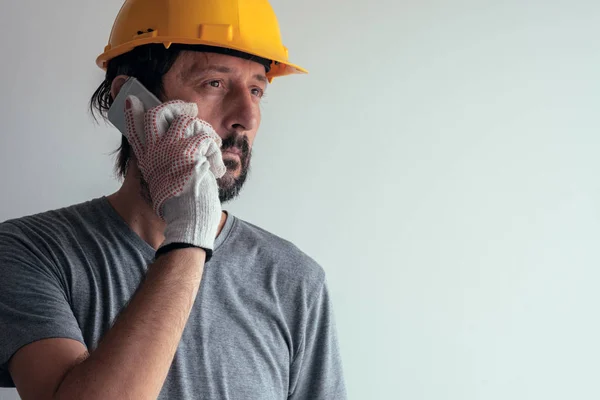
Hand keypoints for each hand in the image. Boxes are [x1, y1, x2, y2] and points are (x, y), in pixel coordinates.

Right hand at [123, 95, 225, 255]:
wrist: (188, 219)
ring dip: (205, 132)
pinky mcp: (190, 153)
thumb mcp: (164, 182)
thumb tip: (178, 146)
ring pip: (188, 122)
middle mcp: (157, 151)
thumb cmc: (181, 206)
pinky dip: (215, 153)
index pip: (135, 131)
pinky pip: (206, 139)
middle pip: (159, 114)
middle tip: (189, 109)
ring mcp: (172, 150)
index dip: (133, 114)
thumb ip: (166, 163)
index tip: (134, 101)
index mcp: (149, 159)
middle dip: (176, 107)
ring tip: (212, 146)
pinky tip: (216, 169)